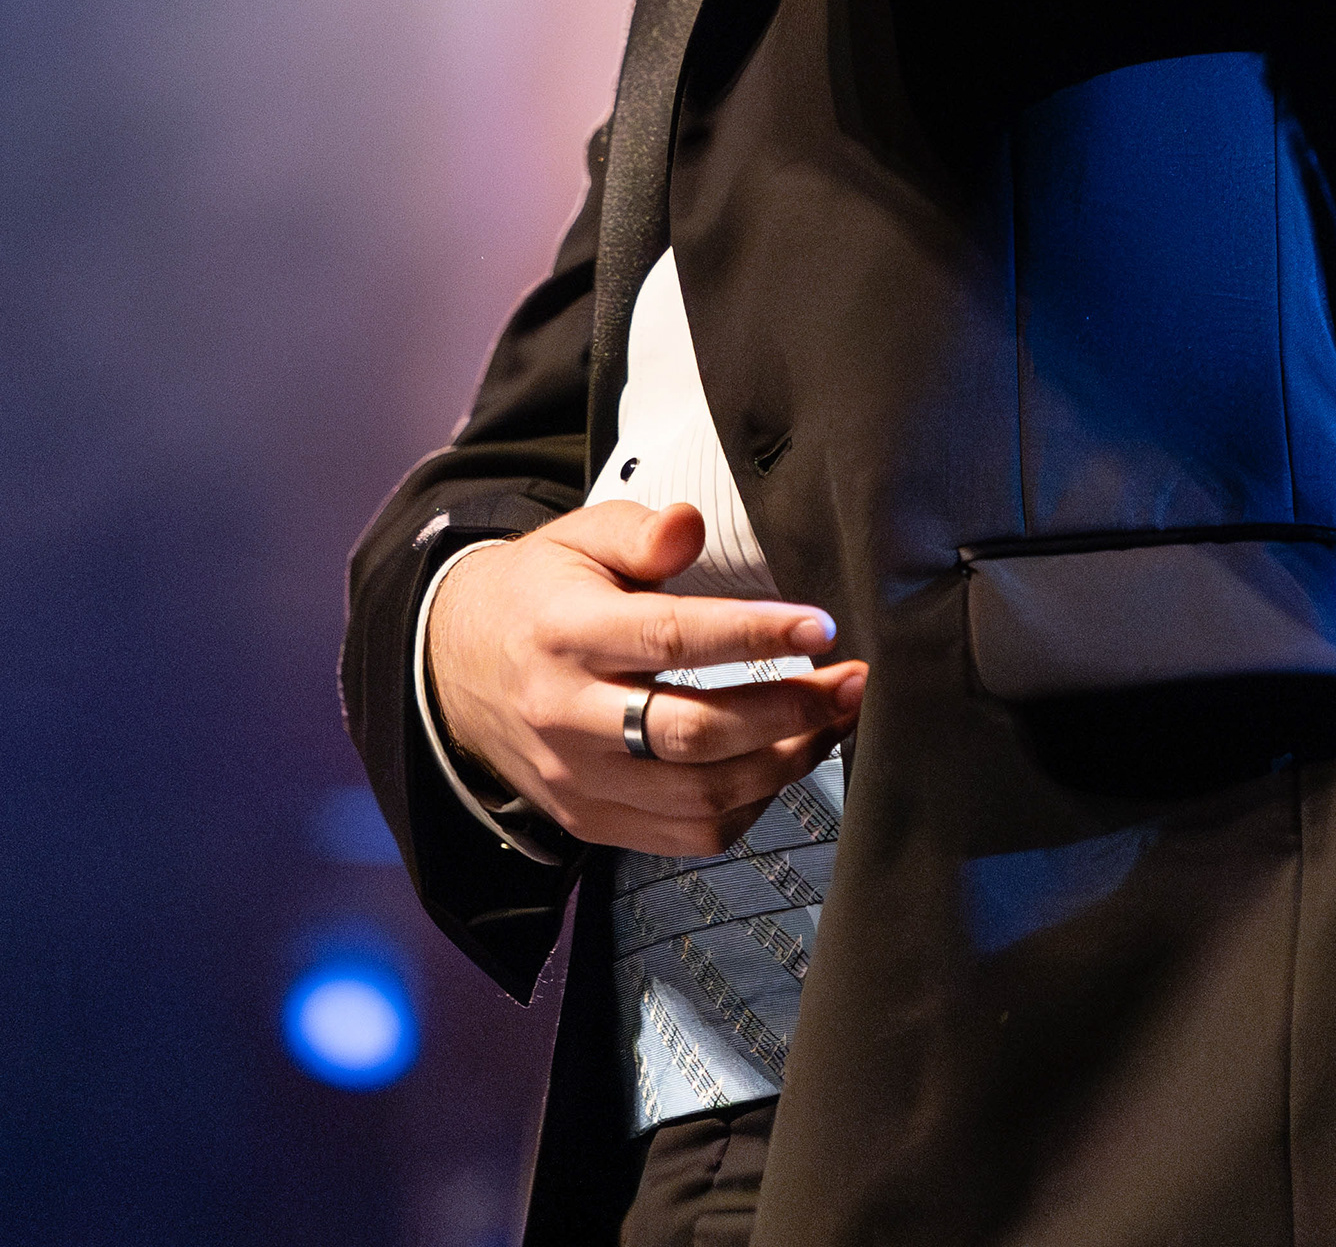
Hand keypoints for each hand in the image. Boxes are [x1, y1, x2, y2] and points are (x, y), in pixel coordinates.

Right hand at [425, 500, 866, 855]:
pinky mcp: (591, 821)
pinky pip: (685, 835)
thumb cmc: (539, 592)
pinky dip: (748, 805)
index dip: (753, 634)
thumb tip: (689, 525)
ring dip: (783, 762)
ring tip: (833, 719)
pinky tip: (782, 760)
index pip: (671, 639)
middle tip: (852, 680)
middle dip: (789, 711)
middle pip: (692, 733)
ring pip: (698, 796)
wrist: (456, 670)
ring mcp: (578, 781)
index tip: (822, 625)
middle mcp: (567, 717)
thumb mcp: (577, 538)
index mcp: (564, 635)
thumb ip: (639, 531)